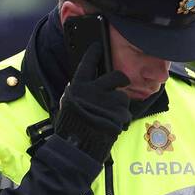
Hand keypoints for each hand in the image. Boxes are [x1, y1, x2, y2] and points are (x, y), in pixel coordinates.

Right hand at [53, 42, 130, 161]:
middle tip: (121, 83)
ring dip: (120, 107)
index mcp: (79, 87)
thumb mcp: (68, 105)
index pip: (87, 63)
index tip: (98, 46)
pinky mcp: (118, 115)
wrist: (76, 148)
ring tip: (109, 117)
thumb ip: (78, 92)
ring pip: (123, 97)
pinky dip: (122, 121)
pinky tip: (112, 127)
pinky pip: (126, 114)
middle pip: (117, 76)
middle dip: (121, 80)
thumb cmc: (70, 128)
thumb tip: (81, 83)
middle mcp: (94, 91)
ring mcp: (107, 102)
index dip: (94, 53)